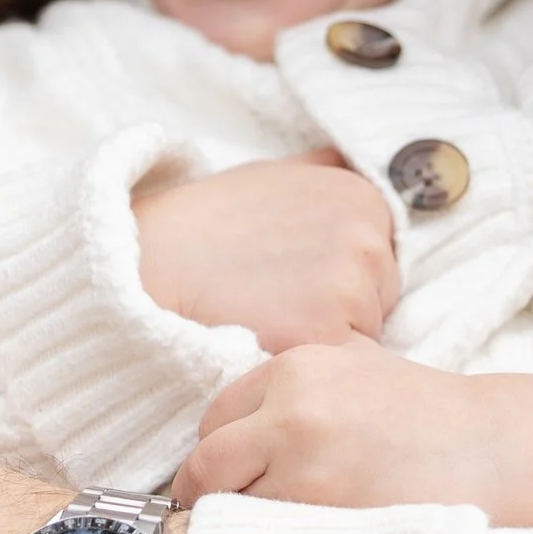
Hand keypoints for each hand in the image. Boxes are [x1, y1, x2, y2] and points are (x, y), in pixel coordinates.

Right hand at [133, 150, 398, 350]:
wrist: (151, 261)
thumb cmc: (212, 222)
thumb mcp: (277, 174)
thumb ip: (328, 173)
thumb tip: (363, 168)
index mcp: (364, 198)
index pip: (381, 259)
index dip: (335, 274)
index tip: (293, 269)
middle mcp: (368, 239)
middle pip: (379, 300)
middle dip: (338, 307)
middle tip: (278, 294)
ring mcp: (350, 287)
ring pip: (361, 337)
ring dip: (324, 337)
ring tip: (269, 314)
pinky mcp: (326, 334)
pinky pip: (335, 366)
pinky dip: (306, 360)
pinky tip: (268, 337)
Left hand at [173, 340, 532, 526]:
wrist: (489, 447)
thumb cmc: (424, 412)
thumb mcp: (351, 368)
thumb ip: (292, 387)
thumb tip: (234, 428)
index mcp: (293, 368)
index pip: (213, 417)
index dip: (216, 450)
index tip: (223, 473)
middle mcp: (289, 411)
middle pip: (205, 464)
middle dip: (206, 491)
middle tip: (218, 511)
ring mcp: (304, 465)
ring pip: (227, 506)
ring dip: (235, 519)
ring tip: (263, 523)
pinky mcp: (323, 512)